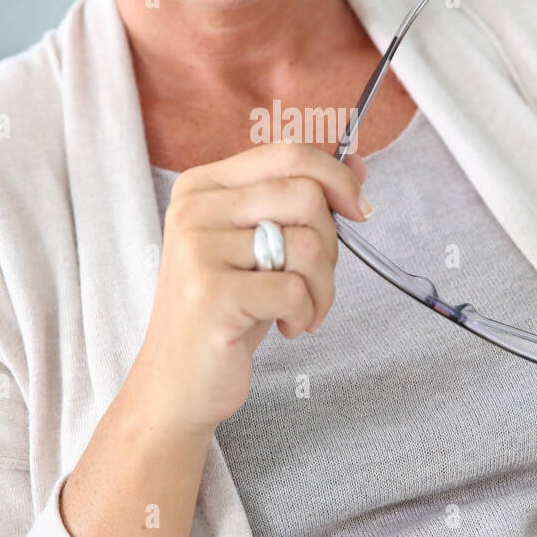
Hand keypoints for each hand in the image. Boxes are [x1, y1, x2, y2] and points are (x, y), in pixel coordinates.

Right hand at [140, 142, 370, 433]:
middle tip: (314, 282)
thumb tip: (358, 164)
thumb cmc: (226, 313)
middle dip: (331, 245)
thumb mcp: (263, 249)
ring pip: (307, 243)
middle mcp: (193, 209)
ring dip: (322, 287)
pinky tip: (287, 327)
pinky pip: (294, 289)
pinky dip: (306, 314)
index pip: (287, 153)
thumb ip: (302, 202)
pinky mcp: (209, 293)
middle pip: (305, 195)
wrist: (177, 383)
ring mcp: (197, 249)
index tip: (360, 211)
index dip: (336, 178)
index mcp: (202, 186)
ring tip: (301, 310)